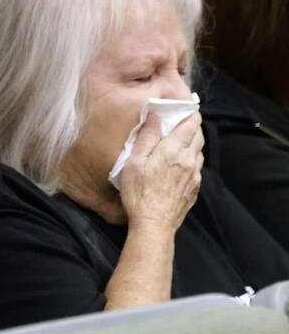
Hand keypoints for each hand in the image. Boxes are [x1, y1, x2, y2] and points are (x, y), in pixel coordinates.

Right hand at [118, 109, 203, 231]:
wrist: (153, 224)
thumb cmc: (139, 194)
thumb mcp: (134, 162)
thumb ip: (146, 137)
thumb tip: (154, 116)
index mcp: (174, 150)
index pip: (191, 123)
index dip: (189, 113)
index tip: (183, 109)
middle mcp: (189, 160)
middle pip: (198, 135)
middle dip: (191, 126)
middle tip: (179, 124)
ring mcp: (194, 175)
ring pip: (199, 151)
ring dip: (192, 144)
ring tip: (178, 144)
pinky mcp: (194, 188)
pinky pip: (197, 168)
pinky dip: (191, 160)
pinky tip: (178, 165)